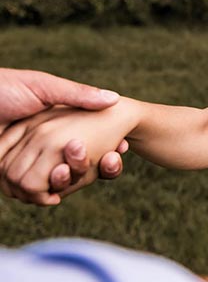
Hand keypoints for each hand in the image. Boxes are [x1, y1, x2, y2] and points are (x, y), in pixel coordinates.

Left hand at [0, 68, 125, 194]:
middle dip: (93, 167)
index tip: (121, 148)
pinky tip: (55, 193)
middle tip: (113, 160)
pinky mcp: (3, 175)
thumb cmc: (3, 88)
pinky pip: (25, 191)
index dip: (103, 151)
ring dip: (70, 182)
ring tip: (82, 173)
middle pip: (73, 166)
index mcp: (50, 128)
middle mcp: (38, 146)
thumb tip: (114, 98)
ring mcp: (21, 161)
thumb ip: (78, 95)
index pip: (83, 144)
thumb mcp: (45, 87)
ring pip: (53, 182)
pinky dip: (39, 194)